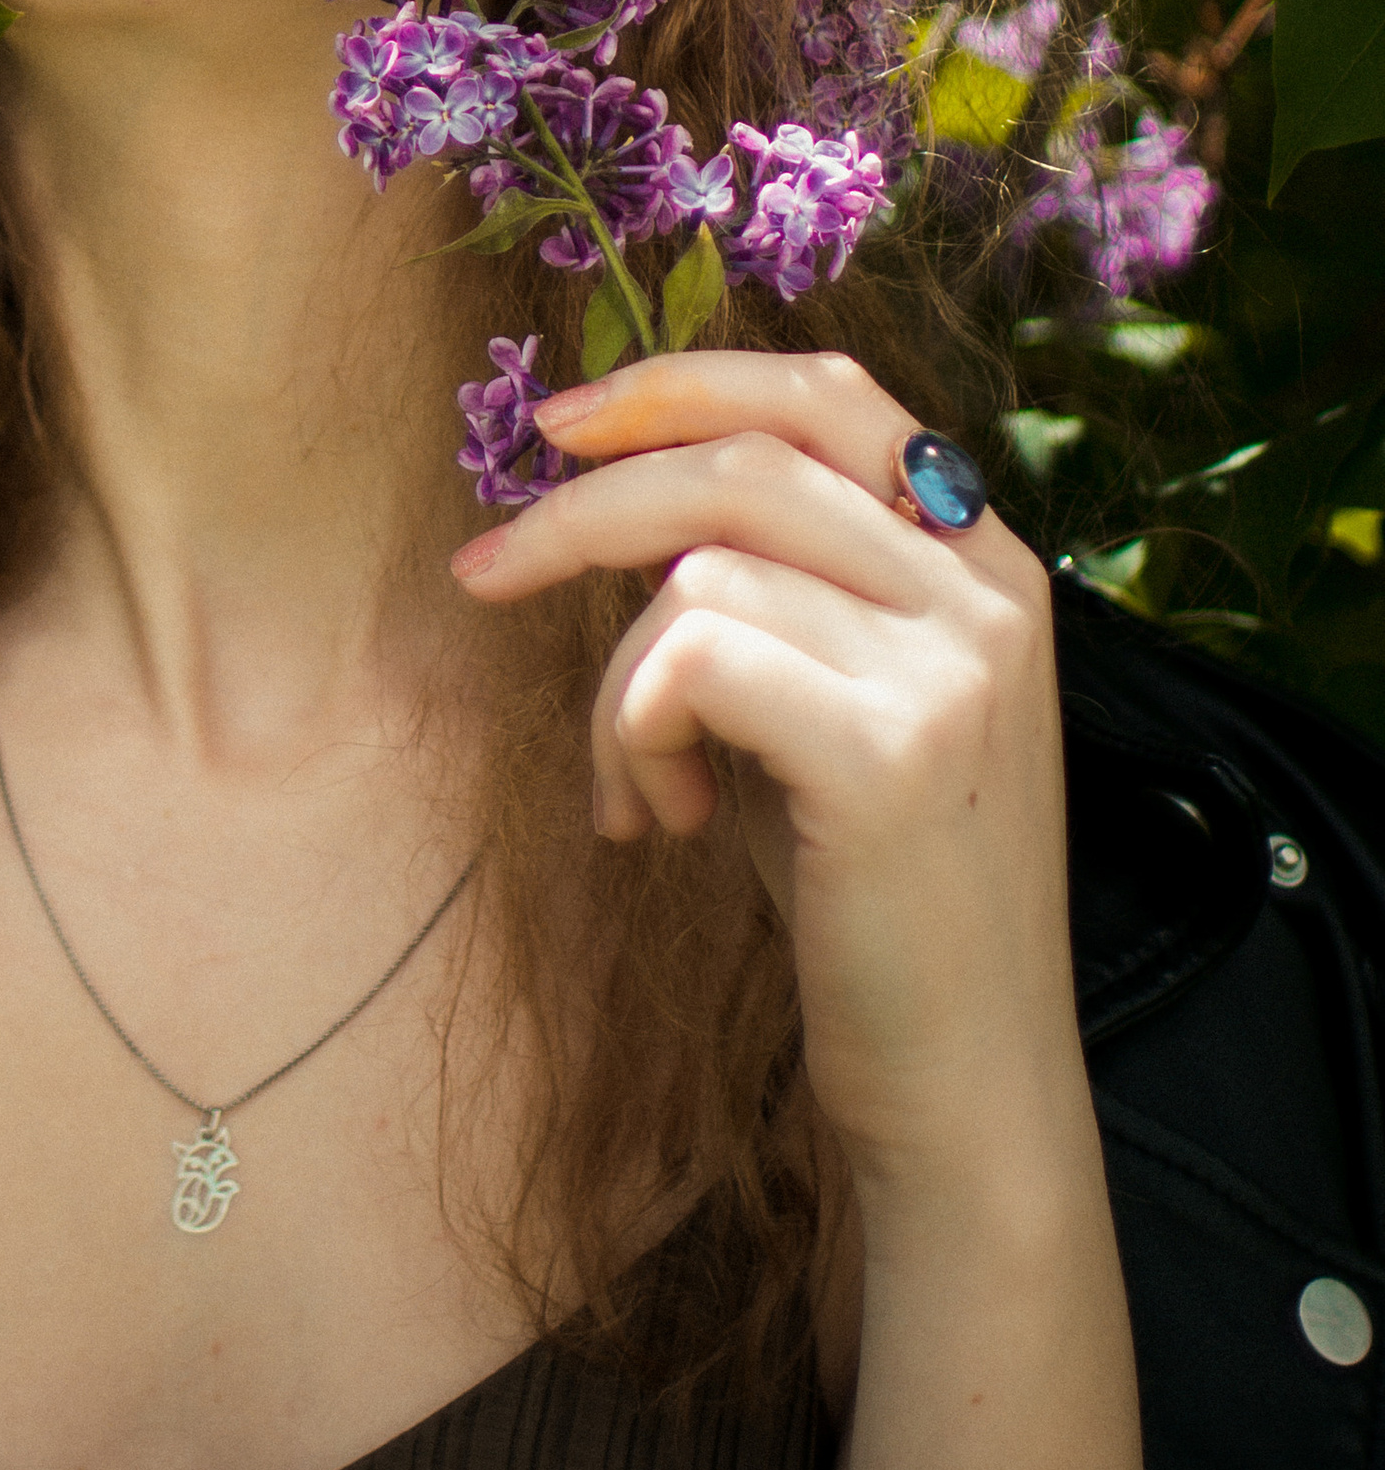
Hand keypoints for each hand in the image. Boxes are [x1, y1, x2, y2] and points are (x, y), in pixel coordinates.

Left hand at [449, 347, 1080, 1190]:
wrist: (965, 1086)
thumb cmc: (873, 896)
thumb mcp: (835, 704)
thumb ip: (774, 590)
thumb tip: (620, 498)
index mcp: (986, 560)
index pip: (830, 394)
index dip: (685, 383)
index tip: (563, 424)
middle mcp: (984, 591)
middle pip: (738, 462)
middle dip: (583, 508)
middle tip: (484, 572)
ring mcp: (948, 667)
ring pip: (694, 573)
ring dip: (615, 687)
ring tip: (640, 793)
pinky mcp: (886, 750)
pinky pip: (688, 659)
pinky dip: (631, 731)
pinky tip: (667, 823)